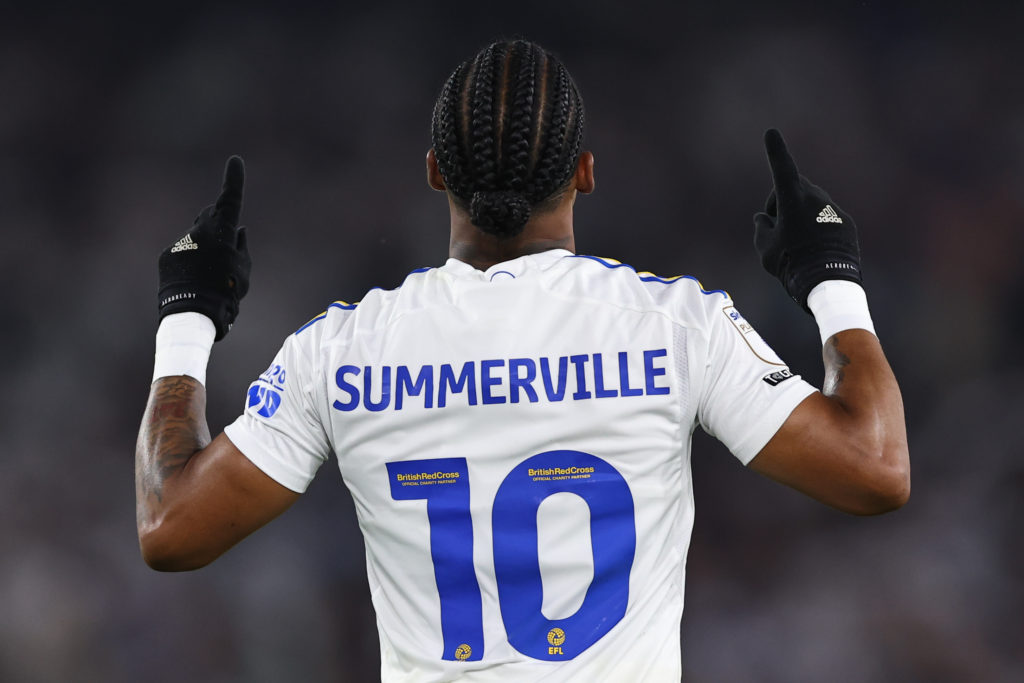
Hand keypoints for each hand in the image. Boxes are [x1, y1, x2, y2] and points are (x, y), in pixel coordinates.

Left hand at [158, 156, 250, 340]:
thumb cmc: (226, 292)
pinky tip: (194, 281)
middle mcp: (200, 230)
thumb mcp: (244, 272)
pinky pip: (184, 252)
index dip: (234, 179)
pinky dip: (190, 261)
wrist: (192, 312)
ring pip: (197, 237)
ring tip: (209, 275)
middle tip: (225, 244)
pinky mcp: (168, 253)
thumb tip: (240, 231)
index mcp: (223, 232)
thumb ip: (242, 248)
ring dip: (205, 249)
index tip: (235, 162)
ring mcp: (182, 241)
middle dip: (218, 223)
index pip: (230, 199)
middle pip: (210, 216)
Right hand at [753, 129, 861, 311]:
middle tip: (777, 228)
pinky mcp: (845, 221)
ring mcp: (832, 208)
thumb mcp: (765, 248)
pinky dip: (817, 227)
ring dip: (801, 215)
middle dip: (782, 201)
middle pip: (793, 188)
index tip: (771, 132)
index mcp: (791, 199)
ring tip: (798, 245)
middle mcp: (814, 197)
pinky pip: (826, 217)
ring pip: (811, 203)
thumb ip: (760, 228)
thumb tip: (762, 218)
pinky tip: (815, 249)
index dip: (775, 150)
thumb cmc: (790, 264)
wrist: (828, 282)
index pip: (781, 168)